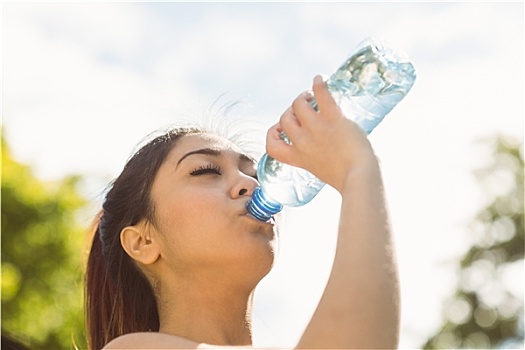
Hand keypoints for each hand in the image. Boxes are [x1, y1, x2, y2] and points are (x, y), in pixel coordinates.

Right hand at [265, 75, 377, 192]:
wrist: (360, 177)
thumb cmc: (349, 179)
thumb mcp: (323, 171)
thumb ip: (319, 159)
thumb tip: (330, 150)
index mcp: (299, 158)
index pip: (271, 146)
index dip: (272, 134)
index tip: (280, 129)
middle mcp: (302, 142)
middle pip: (285, 119)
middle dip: (292, 111)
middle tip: (305, 109)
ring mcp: (316, 129)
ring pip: (298, 104)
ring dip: (303, 98)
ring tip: (312, 97)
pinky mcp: (332, 118)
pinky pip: (320, 94)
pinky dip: (319, 84)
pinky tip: (320, 79)